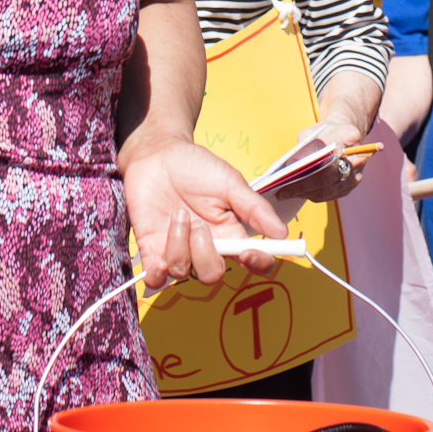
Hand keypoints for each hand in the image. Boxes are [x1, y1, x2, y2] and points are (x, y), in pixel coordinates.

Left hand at [123, 133, 286, 289]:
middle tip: (199, 226)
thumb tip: (281, 233)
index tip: (248, 252)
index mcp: (231, 232)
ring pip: (183, 272)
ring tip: (177, 214)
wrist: (157, 153)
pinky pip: (155, 277)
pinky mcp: (151, 249)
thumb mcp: (230, 182)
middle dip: (206, 254)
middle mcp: (206, 247)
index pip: (253, 261)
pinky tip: (158, 261)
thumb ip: (254, 208)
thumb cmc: (196, 166)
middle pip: (213, 274)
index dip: (256, 264)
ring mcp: (177, 249)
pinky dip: (157, 275)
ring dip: (179, 244)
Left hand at [280, 117, 369, 202]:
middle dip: (303, 185)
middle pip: (328, 176)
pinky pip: (330, 195)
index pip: (328, 154)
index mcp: (350, 136)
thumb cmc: (324, 133)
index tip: (288, 171)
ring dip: (306, 193)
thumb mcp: (311, 133)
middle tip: (283, 191)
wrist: (342, 136)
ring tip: (287, 194)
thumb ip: (303, 147)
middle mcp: (358, 157)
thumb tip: (291, 167)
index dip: (308, 165)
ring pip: (329, 190)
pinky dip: (313, 195)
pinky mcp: (350, 186)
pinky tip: (299, 193)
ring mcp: (356, 174)